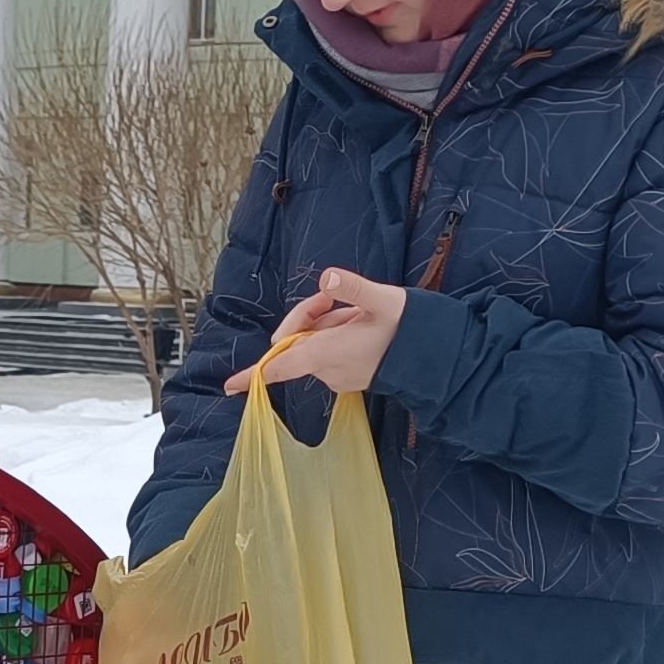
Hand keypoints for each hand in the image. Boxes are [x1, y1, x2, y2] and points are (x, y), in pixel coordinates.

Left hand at [230, 268, 407, 393]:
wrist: (432, 355)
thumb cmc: (408, 328)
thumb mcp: (385, 300)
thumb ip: (354, 288)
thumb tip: (328, 278)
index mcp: (329, 354)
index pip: (281, 366)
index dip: (253, 375)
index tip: (230, 385)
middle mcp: (328, 370)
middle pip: (296, 341)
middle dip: (308, 316)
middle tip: (334, 299)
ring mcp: (336, 376)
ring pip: (311, 343)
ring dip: (325, 323)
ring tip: (356, 314)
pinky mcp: (345, 375)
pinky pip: (326, 351)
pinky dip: (334, 333)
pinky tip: (357, 324)